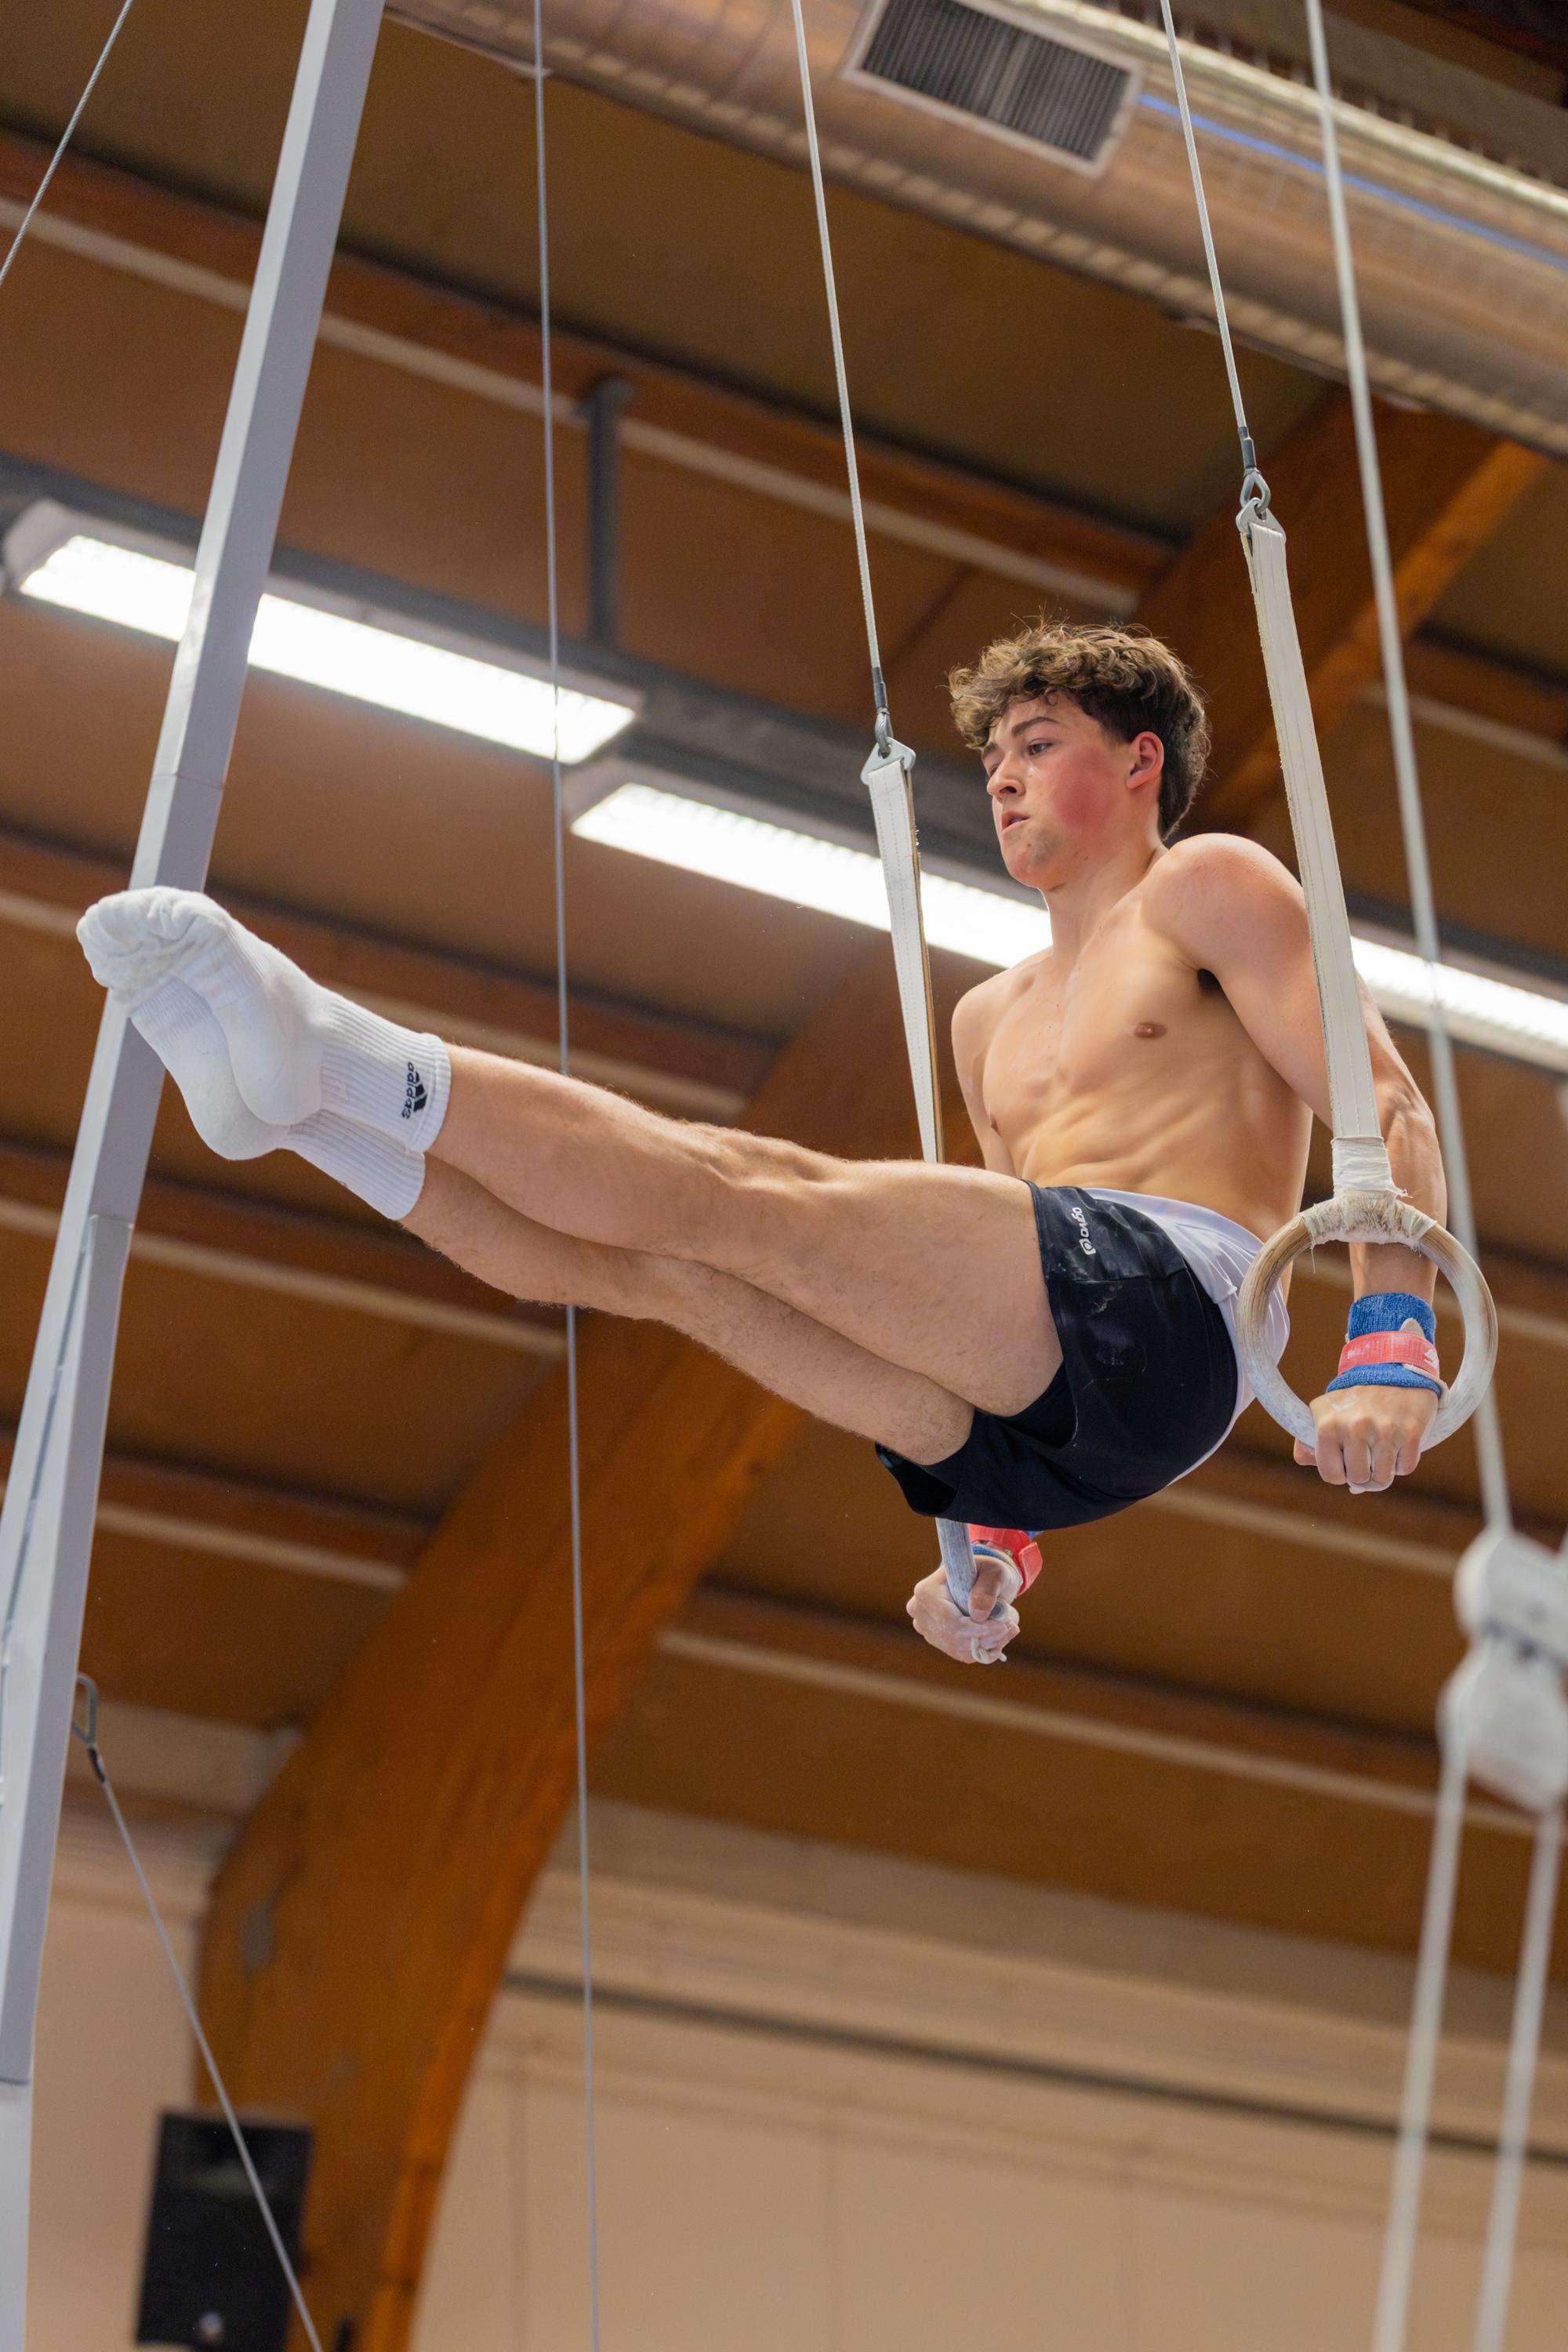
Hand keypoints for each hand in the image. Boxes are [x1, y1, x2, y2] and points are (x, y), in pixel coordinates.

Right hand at [905, 1561, 1020, 1665]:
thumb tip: (978, 1615)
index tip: (1003, 1626)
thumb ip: (987, 1589)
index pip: (949, 1620)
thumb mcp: (993, 1572)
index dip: (977, 1628)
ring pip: (958, 1647)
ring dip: (987, 1644)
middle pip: (953, 1637)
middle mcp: (921, 1613)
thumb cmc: (985, 1571)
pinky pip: (962, 1654)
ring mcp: (928, 1630)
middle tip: (1011, 1628)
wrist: (980, 1580)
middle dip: (985, 1637)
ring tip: (1009, 1630)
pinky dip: (983, 1649)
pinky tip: (999, 1637)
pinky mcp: (940, 1642)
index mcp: (926, 1592)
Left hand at [1294, 1381, 1437, 1490]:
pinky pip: (1405, 1468)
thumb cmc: (1354, 1401)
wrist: (1393, 1372)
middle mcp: (1355, 1426)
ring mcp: (1384, 1430)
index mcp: (1328, 1425)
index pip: (1331, 1474)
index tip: (1343, 1464)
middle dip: (1362, 1475)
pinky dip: (1401, 1462)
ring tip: (1379, 1453)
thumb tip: (1306, 1461)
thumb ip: (1308, 1441)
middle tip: (1364, 1458)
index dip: (1338, 1474)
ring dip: (1382, 1472)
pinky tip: (1396, 1443)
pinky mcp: (1410, 1432)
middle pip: (1359, 1479)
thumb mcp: (1324, 1413)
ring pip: (1383, 1479)